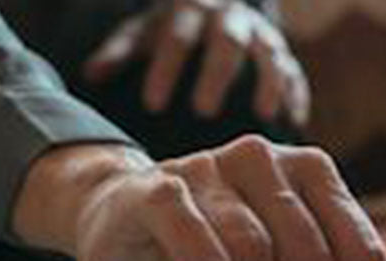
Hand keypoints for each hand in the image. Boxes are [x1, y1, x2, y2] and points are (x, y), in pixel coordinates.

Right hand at [13, 136, 385, 260]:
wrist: (120, 217)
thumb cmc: (208, 255)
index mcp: (315, 179)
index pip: (361, 255)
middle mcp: (269, 164)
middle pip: (313, 259)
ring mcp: (211, 169)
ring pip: (254, 249)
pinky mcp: (154, 187)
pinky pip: (182, 218)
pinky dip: (202, 251)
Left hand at [82, 0, 309, 124]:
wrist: (218, 6)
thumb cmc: (173, 29)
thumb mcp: (143, 33)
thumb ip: (118, 53)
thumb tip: (90, 76)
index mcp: (189, 10)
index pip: (176, 38)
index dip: (165, 69)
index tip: (152, 104)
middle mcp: (230, 17)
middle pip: (225, 43)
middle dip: (216, 75)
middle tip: (204, 112)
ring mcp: (261, 35)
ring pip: (268, 55)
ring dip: (267, 84)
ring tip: (262, 117)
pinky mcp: (285, 55)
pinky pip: (295, 73)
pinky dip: (295, 96)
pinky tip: (294, 123)